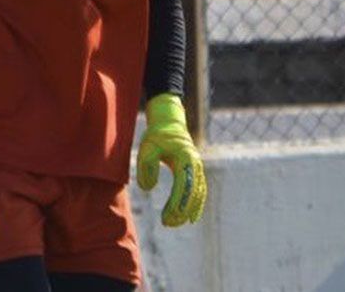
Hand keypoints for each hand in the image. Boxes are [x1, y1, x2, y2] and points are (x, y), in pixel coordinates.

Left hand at [136, 93, 206, 225]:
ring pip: (197, 194)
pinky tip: (189, 219)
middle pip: (193, 192)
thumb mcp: (147, 147)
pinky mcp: (194, 171)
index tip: (169, 216)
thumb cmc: (157, 135)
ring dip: (187, 210)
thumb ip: (146, 166)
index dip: (178, 202)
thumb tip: (148, 188)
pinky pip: (198, 191)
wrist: (169, 121)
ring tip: (173, 223)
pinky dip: (195, 205)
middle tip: (167, 223)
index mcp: (185, 157)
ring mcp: (197, 168)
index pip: (184, 184)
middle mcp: (195, 164)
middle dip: (182, 210)